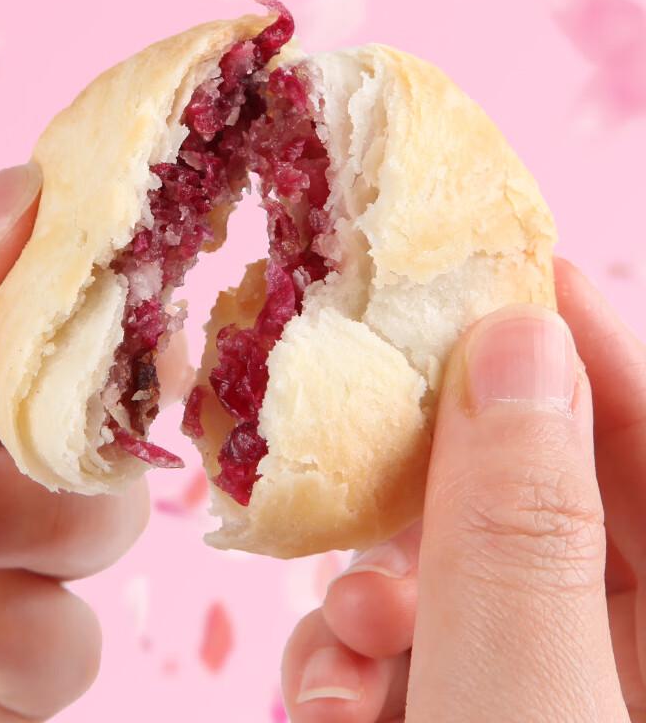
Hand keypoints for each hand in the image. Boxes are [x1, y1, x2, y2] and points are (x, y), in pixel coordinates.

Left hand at [0, 167, 149, 721]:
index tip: (112, 282)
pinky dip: (6, 630)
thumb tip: (26, 195)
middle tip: (12, 423)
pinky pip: (58, 652)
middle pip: (101, 414)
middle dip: (75, 417)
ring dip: (39, 521)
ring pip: (101, 527)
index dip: (100, 286)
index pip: (57, 296)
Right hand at [282, 258, 643, 721]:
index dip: (584, 345)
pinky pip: (407, 643)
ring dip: (375, 585)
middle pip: (533, 496)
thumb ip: (517, 530)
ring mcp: (533, 684)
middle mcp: (615, 655)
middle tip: (374, 417)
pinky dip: (354, 653)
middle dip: (439, 473)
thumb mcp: (517, 699)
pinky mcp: (455, 708)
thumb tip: (514, 339)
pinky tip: (332, 691)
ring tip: (350, 620)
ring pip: (452, 569)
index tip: (507, 270)